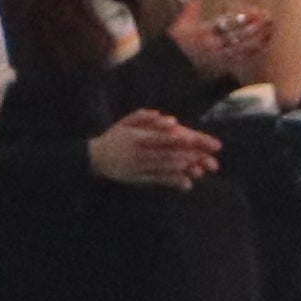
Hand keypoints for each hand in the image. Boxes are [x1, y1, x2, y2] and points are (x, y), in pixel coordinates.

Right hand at [89, 110, 220, 189]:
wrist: (94, 159)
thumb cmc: (114, 137)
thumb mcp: (125, 122)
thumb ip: (145, 117)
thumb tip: (169, 119)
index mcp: (137, 137)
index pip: (162, 137)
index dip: (180, 139)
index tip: (196, 140)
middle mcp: (138, 152)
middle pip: (167, 153)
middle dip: (188, 156)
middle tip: (207, 159)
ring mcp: (138, 167)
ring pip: (164, 167)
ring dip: (183, 169)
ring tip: (200, 170)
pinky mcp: (138, 179)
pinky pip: (157, 180)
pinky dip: (172, 181)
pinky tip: (186, 183)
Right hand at [168, 0, 272, 87]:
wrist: (173, 68)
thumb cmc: (176, 46)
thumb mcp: (179, 27)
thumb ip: (190, 11)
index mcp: (203, 34)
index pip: (227, 24)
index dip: (242, 17)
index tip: (254, 10)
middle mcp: (215, 47)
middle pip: (240, 35)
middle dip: (256, 26)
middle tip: (268, 16)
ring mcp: (221, 58)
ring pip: (245, 47)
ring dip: (260, 37)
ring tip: (271, 27)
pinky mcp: (225, 66)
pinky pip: (244, 58)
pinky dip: (256, 50)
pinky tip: (265, 43)